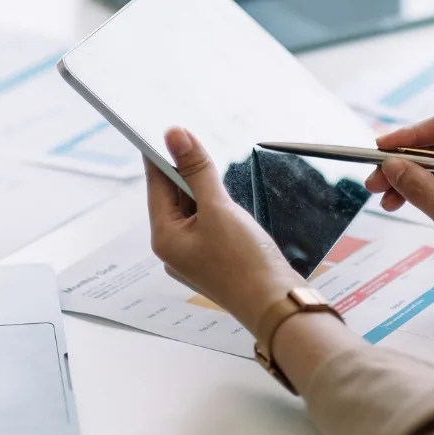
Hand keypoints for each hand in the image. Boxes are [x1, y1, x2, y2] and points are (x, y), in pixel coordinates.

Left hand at [145, 127, 302, 332]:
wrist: (277, 305)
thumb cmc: (246, 263)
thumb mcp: (219, 208)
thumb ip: (197, 169)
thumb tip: (175, 135)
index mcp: (165, 238)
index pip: (156, 186)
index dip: (161, 155)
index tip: (166, 129)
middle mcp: (174, 249)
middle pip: (173, 197)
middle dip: (185, 170)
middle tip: (195, 141)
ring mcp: (194, 256)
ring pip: (192, 209)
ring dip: (202, 187)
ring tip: (211, 166)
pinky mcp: (214, 259)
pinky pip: (207, 223)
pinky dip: (214, 205)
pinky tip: (226, 197)